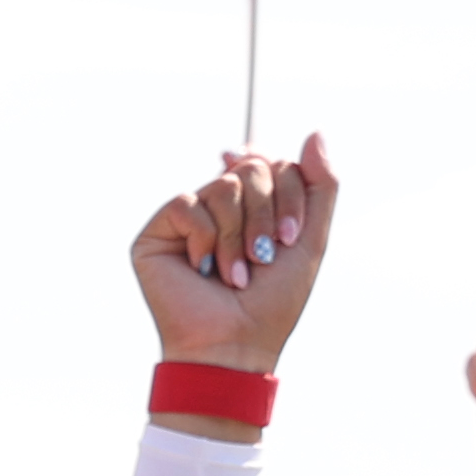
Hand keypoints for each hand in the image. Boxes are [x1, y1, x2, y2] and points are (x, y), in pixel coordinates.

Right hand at [129, 134, 340, 384]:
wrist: (233, 343)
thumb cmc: (271, 301)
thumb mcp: (311, 237)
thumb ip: (320, 184)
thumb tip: (315, 132)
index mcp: (253, 206)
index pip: (275, 163)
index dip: (289, 194)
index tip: (290, 238)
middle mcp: (219, 207)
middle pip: (253, 168)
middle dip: (266, 214)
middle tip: (263, 257)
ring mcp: (186, 218)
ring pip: (223, 184)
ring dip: (238, 234)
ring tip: (234, 272)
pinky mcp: (156, 233)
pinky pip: (187, 202)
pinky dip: (206, 237)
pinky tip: (202, 267)